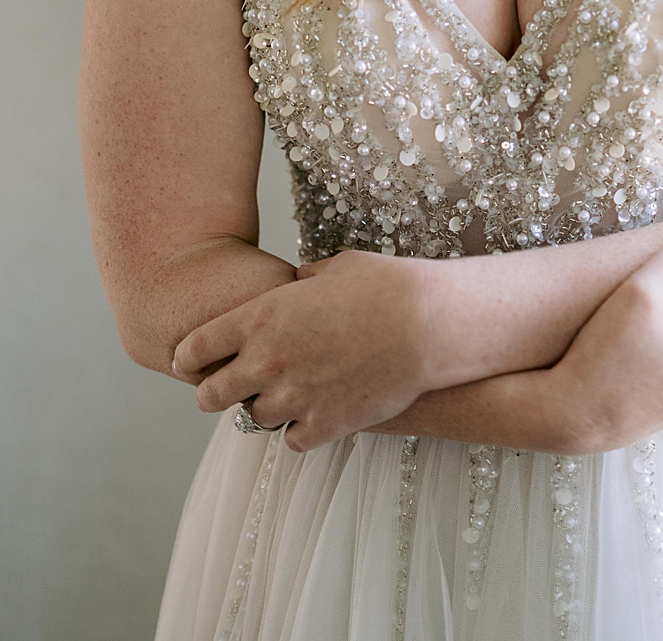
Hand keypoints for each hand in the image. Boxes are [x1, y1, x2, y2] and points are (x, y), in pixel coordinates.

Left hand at [172, 249, 439, 450]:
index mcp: (262, 316)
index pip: (197, 346)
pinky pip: (292, 440)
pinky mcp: (324, 424)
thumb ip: (304, 282)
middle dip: (217, 390)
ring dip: (267, 407)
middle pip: (210, 396)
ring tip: (289, 393)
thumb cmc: (386, 284)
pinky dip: (300, 429)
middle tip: (232, 386)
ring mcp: (295, 397)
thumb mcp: (337, 267)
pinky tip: (317, 411)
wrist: (428, 322)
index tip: (191, 360)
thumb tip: (297, 283)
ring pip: (254, 419)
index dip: (189, 355)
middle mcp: (267, 361)